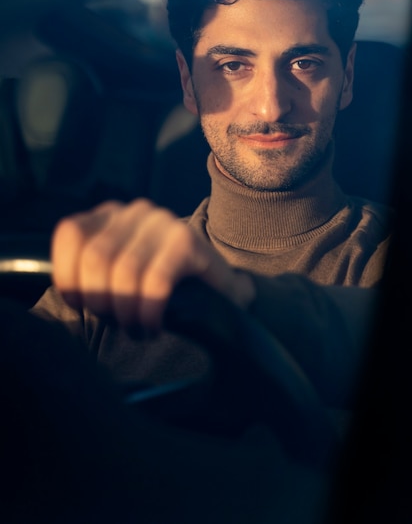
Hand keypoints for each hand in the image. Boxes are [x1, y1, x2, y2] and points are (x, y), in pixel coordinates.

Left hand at [51, 199, 255, 331]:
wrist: (219, 287)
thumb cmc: (160, 284)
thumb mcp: (118, 272)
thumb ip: (90, 273)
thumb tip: (65, 295)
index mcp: (109, 215)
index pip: (71, 234)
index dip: (69, 276)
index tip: (81, 307)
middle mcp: (135, 211)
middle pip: (95, 257)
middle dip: (101, 301)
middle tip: (117, 323)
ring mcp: (163, 222)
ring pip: (124, 271)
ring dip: (126, 312)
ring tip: (136, 329)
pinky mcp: (187, 241)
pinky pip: (155, 281)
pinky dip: (148, 311)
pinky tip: (154, 325)